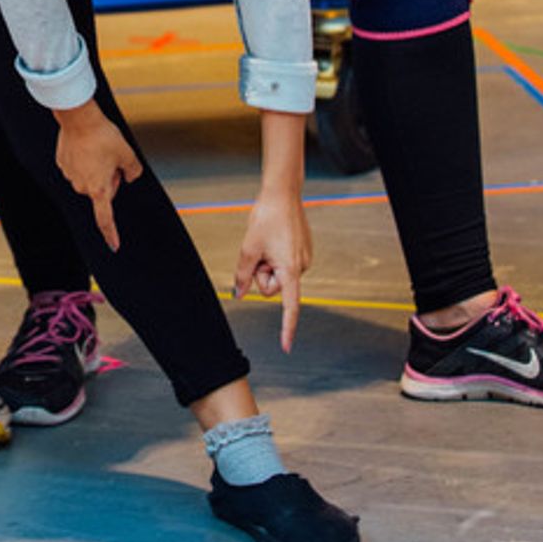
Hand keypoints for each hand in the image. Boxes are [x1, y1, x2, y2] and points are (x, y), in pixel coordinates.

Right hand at [54, 101, 142, 251]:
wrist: (79, 118)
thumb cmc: (103, 136)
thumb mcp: (127, 153)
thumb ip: (133, 171)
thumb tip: (131, 176)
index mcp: (99, 189)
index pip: (105, 218)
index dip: (110, 234)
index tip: (114, 246)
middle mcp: (81, 186)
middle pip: (100, 191)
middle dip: (108, 180)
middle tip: (113, 160)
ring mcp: (69, 175)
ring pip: (88, 178)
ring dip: (96, 169)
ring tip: (98, 148)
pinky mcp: (62, 163)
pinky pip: (76, 167)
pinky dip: (84, 159)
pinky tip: (87, 145)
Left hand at [234, 191, 312, 352]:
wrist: (283, 195)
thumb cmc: (266, 219)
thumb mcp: (248, 248)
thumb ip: (243, 275)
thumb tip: (239, 294)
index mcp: (291, 270)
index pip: (289, 306)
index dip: (286, 328)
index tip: (286, 347)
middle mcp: (302, 267)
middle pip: (273, 287)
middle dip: (261, 274)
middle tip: (258, 252)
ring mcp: (303, 259)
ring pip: (277, 275)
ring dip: (267, 263)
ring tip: (267, 241)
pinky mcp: (302, 252)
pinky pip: (283, 264)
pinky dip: (274, 256)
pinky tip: (274, 238)